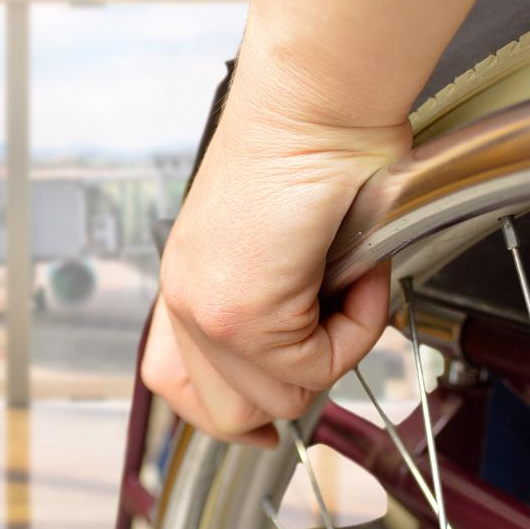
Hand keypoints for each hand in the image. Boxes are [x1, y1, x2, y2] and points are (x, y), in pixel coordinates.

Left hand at [141, 40, 410, 444]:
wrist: (316, 100)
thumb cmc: (312, 148)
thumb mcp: (278, 242)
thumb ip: (275, 302)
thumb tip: (307, 352)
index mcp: (189, 281)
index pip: (172, 381)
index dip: (223, 414)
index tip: (260, 428)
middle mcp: (186, 298)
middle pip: (226, 414)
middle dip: (293, 388)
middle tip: (333, 332)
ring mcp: (206, 310)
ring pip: (281, 399)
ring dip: (335, 348)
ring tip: (349, 281)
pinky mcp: (241, 312)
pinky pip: (318, 366)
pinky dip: (357, 326)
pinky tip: (357, 269)